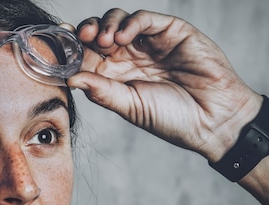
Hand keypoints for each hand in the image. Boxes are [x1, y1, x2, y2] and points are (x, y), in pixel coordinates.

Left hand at [68, 9, 261, 162]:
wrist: (213, 120)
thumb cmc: (173, 119)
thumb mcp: (130, 107)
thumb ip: (102, 91)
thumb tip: (70, 78)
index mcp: (115, 75)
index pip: (87, 55)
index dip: (71, 48)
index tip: (55, 44)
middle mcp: (129, 56)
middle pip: (98, 33)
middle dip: (85, 32)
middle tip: (80, 37)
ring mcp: (150, 42)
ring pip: (119, 21)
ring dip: (106, 25)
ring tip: (104, 41)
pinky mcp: (172, 31)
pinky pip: (145, 19)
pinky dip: (130, 22)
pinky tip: (122, 37)